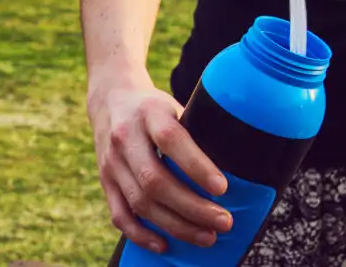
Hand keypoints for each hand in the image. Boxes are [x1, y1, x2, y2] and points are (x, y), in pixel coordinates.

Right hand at [87, 80, 232, 252]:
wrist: (111, 100)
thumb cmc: (156, 107)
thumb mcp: (176, 104)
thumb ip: (198, 130)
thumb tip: (240, 162)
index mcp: (149, 112)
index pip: (171, 140)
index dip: (196, 166)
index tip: (223, 188)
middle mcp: (125, 137)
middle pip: (155, 180)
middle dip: (192, 207)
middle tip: (224, 221)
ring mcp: (111, 162)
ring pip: (140, 202)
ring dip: (175, 225)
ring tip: (207, 237)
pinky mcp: (105, 181)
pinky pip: (120, 214)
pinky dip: (141, 234)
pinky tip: (164, 245)